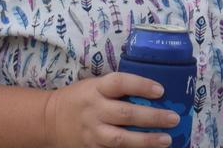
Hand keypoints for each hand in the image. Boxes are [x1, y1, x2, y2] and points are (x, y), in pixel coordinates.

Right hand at [43, 72, 180, 147]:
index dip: (141, 85)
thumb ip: (119, 89)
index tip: (161, 90)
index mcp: (96, 89)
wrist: (49, 120)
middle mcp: (94, 110)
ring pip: (120, 139)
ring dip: (145, 141)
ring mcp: (92, 132)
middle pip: (125, 113)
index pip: (120, 83)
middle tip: (173, 118)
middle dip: (152, 117)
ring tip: (166, 139)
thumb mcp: (95, 85)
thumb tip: (155, 92)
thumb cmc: (80, 98)